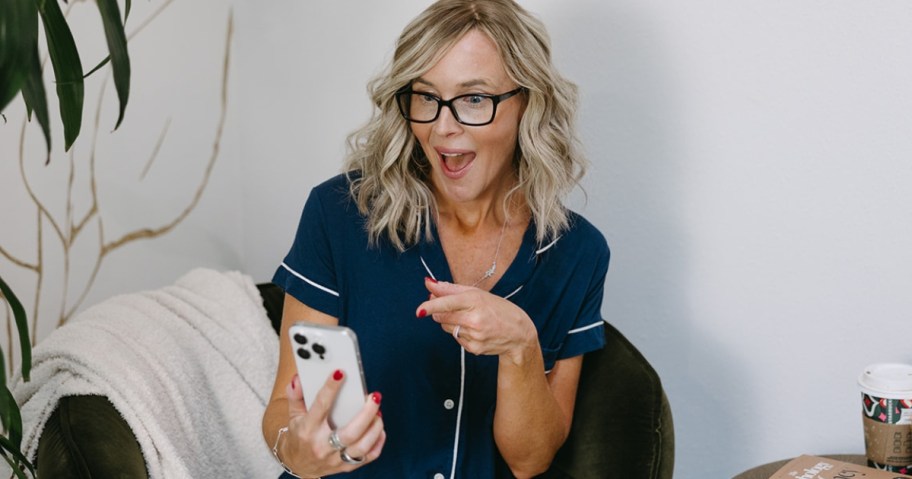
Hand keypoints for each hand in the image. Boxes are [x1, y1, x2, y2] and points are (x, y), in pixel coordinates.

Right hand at [280, 371, 385, 476]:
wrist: (299, 464)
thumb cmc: (299, 436)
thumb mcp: (294, 414)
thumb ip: (296, 395)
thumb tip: (299, 378)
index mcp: (308, 430)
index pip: (320, 406)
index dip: (330, 388)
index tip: (340, 373)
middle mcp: (322, 446)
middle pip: (350, 432)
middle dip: (366, 413)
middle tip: (374, 396)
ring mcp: (335, 459)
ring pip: (362, 446)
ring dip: (375, 427)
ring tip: (378, 411)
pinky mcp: (346, 466)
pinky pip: (369, 456)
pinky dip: (378, 441)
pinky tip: (379, 428)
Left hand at [418, 277, 537, 363]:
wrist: (519, 333)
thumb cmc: (497, 309)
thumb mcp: (477, 293)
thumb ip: (450, 289)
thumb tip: (428, 283)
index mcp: (475, 301)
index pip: (447, 303)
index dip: (431, 306)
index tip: (419, 311)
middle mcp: (474, 319)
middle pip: (442, 317)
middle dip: (439, 312)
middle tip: (451, 307)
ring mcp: (474, 336)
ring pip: (446, 328)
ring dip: (451, 323)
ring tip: (469, 319)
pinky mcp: (474, 349)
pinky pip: (456, 339)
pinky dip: (460, 333)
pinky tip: (475, 330)